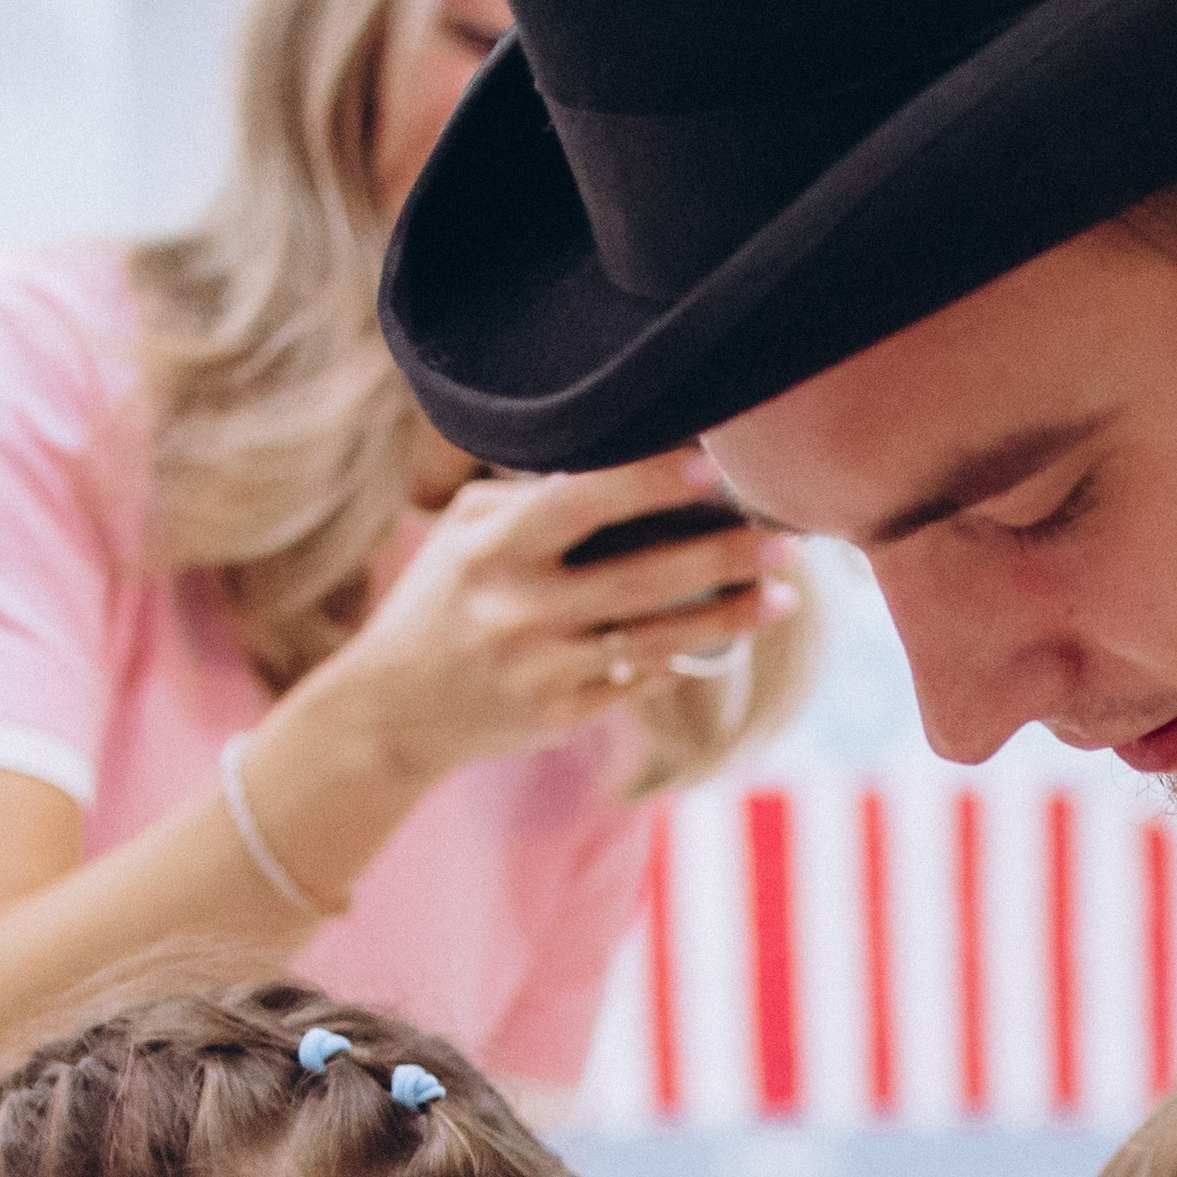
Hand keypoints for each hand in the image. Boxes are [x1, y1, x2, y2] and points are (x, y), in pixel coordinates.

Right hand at [307, 451, 790, 791]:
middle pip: (638, 579)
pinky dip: (679, 659)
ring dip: (727, 620)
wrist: (391, 710)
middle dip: (719, 559)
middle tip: (786, 541)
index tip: (711, 467)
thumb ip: (533, 497)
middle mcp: (516, 610)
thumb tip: (628, 458)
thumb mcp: (466, 532)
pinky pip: (635, 682)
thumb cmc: (443, 597)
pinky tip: (724, 639)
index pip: (580, 504)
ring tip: (784, 596)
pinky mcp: (556, 717)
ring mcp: (539, 670)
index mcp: (491, 548)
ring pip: (653, 641)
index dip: (647, 483)